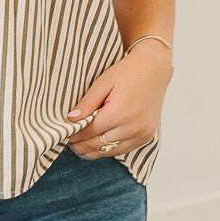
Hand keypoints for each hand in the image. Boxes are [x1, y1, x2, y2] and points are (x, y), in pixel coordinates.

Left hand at [65, 41, 172, 157]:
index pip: (89, 131)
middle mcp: (133, 127)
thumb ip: (87, 104)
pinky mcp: (147, 137)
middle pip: (99, 144)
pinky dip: (110, 148)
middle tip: (71, 142)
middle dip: (82, 145)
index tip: (65, 134)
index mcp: (120, 112)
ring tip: (82, 145)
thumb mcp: (102, 83)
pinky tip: (99, 143)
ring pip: (110, 151)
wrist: (154, 69)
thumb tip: (70, 120)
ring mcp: (142, 134)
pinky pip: (123, 150)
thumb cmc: (127, 73)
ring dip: (95, 150)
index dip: (75, 135)